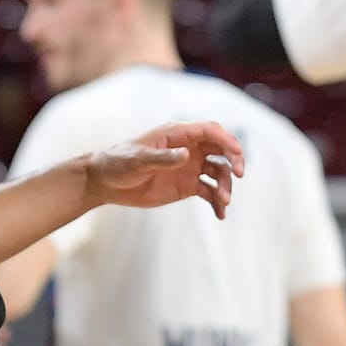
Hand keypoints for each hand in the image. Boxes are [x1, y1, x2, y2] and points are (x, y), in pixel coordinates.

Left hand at [87, 122, 244, 218]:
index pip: (210, 131)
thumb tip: (186, 155)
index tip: (237, 154)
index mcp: (178, 134)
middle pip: (221, 149)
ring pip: (218, 172)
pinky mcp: (188, 185)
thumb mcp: (137, 160)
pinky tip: (220, 214)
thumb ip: (162, 158)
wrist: (106, 182)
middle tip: (239, 175)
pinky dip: (217, 202)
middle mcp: (188, 148)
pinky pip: (209, 192)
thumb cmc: (118, 162)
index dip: (226, 140)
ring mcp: (190, 167)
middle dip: (234, 160)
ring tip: (223, 202)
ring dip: (225, 185)